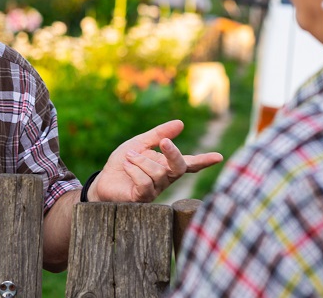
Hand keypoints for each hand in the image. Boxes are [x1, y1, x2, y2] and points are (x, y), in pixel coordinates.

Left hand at [88, 119, 222, 202]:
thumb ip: (158, 135)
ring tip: (129, 157)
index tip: (219, 157)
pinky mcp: (142, 199)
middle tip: (165, 142)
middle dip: (174, 153)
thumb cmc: (124, 164)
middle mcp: (165, 180)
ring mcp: (155, 191)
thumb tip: (180, 123)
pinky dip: (134, 170)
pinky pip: (145, 183)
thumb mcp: (139, 144)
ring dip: (141, 160)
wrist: (103, 181)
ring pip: (158, 173)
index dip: (204, 161)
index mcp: (167, 166)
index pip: (190, 164)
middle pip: (179, 167)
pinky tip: (126, 166)